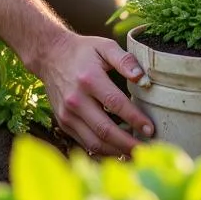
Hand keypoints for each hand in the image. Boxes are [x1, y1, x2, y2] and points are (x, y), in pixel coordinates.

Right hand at [41, 33, 154, 156]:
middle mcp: (75, 100)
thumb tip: (142, 79)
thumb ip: (125, 60)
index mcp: (88, 79)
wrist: (50, 56)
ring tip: (135, 153)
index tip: (150, 129)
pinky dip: (103, 150)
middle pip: (105, 130)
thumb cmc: (82, 52)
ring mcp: (67, 114)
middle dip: (128, 144)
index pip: (116, 104)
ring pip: (94, 142)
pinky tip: (118, 149)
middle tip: (147, 150)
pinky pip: (85, 142)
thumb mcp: (104, 46)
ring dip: (116, 152)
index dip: (134, 119)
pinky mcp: (63, 122)